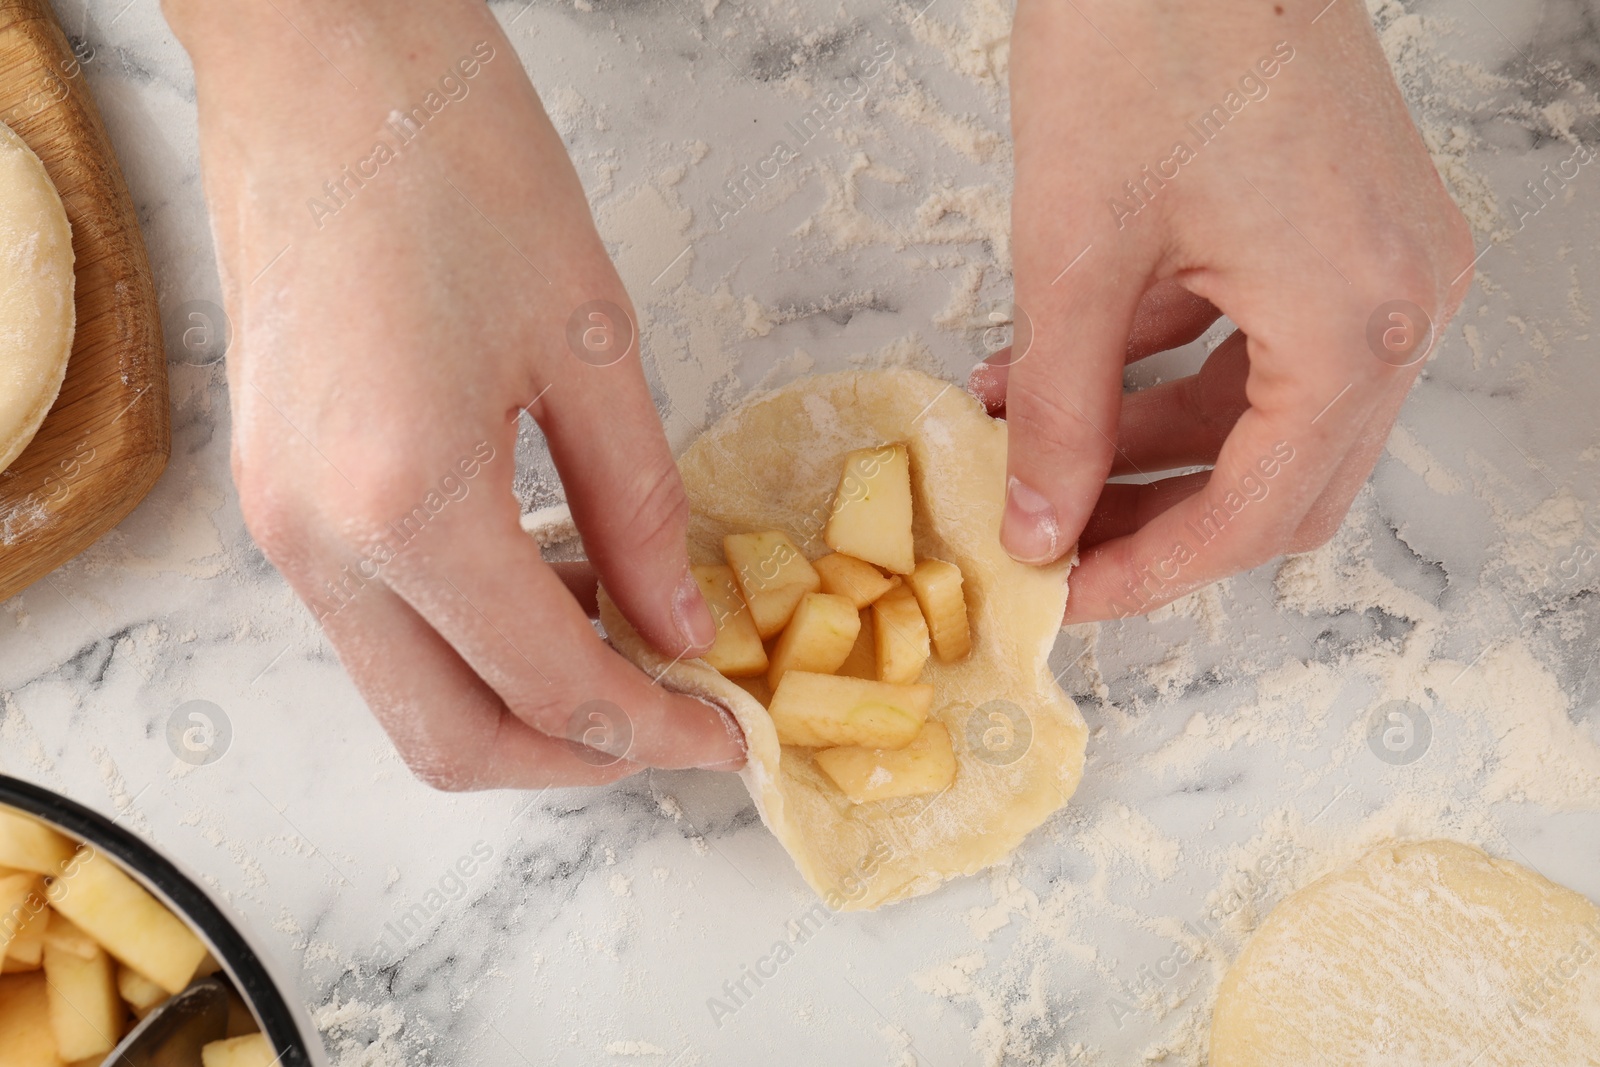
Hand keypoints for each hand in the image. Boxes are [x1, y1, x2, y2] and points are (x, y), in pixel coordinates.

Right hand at [166, 0, 742, 786]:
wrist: (321, 62)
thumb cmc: (457, 162)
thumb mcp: (592, 345)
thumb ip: (641, 512)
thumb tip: (681, 627)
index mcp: (404, 504)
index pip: (550, 688)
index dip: (655, 731)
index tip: (727, 732)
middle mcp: (319, 542)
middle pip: (452, 740)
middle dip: (578, 759)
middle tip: (677, 719)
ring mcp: (281, 523)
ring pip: (410, 691)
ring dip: (523, 698)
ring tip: (630, 637)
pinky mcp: (278, 492)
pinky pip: (381, 621)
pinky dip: (472, 636)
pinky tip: (552, 578)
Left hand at [980, 0, 1474, 621]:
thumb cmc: (1149, 37)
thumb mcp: (1076, 252)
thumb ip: (1058, 408)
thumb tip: (1039, 523)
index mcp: (1356, 321)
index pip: (1256, 511)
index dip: (1153, 569)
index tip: (1070, 596)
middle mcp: (1399, 301)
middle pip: (1282, 479)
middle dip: (1160, 518)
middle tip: (1057, 542)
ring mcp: (1384, 257)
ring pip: (1269, 414)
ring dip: (1150, 439)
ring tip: (1031, 441)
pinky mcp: (1348, 222)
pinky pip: (1267, 339)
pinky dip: (1172, 365)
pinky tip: (1065, 367)